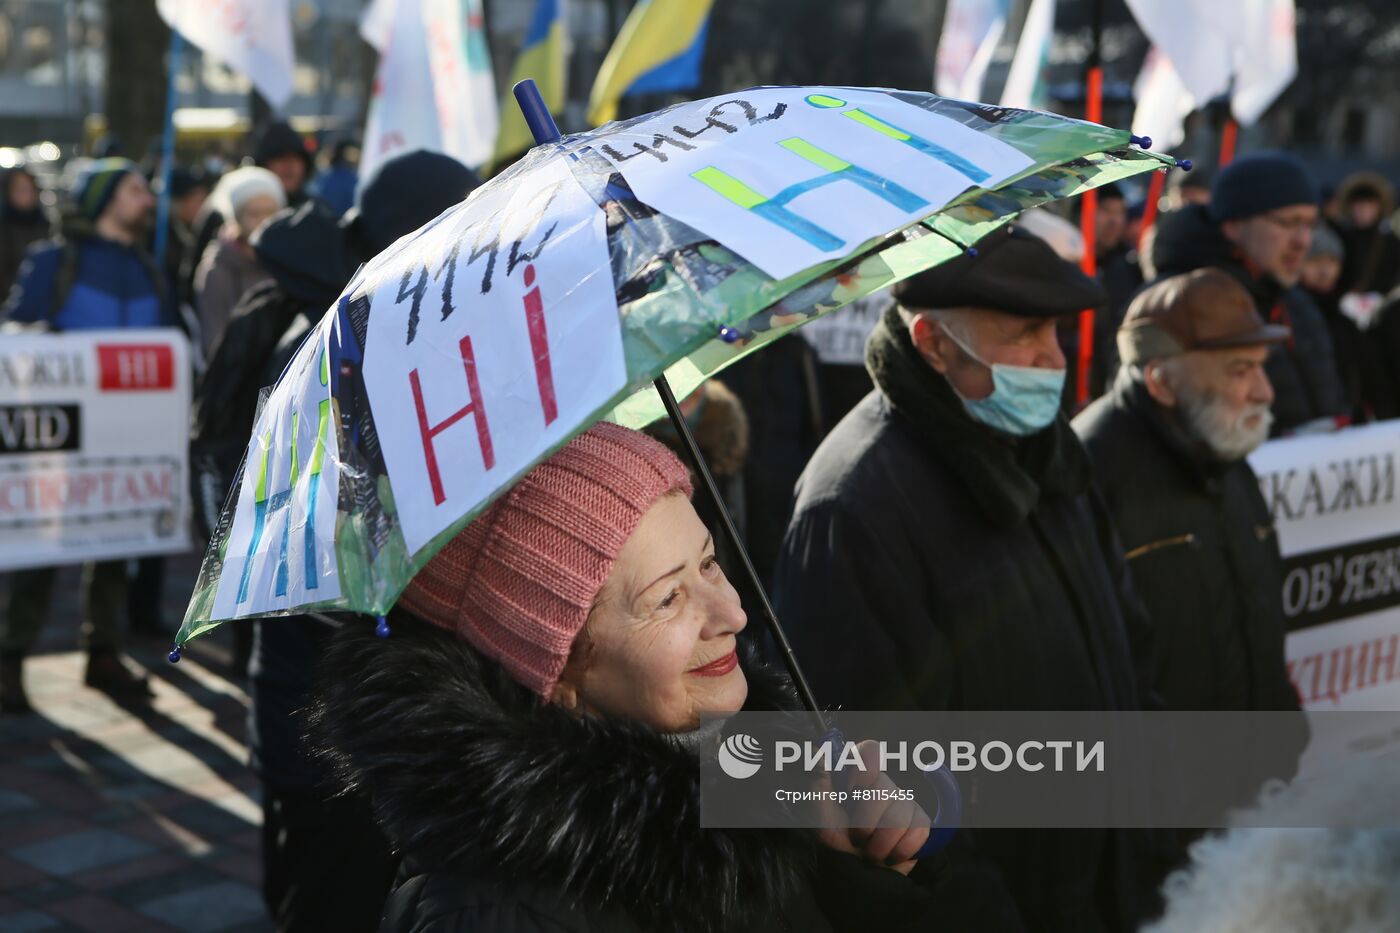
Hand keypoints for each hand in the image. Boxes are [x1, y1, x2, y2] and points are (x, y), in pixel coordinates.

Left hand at [817, 739, 930, 874]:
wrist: (858, 879)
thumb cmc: (836, 844)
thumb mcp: (820, 815)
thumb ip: (819, 783)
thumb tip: (816, 751)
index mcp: (856, 778)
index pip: (870, 751)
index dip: (864, 766)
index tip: (852, 787)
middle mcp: (880, 786)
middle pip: (885, 788)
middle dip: (866, 822)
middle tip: (856, 838)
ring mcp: (902, 804)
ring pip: (902, 813)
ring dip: (881, 843)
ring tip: (871, 852)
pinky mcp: (919, 823)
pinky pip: (919, 828)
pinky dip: (902, 849)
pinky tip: (890, 854)